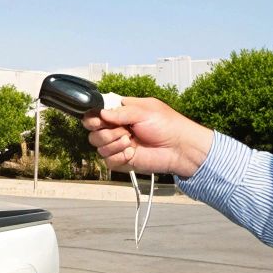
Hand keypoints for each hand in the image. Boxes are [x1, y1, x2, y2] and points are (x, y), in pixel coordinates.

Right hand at [82, 97, 214, 177]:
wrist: (180, 148)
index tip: (100, 120)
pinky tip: (132, 153)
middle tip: (123, 131)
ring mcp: (119, 145)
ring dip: (114, 144)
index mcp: (122, 112)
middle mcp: (118, 128)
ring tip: (131, 141)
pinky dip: (118, 156)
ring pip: (99, 146)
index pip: (96, 114)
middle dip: (106, 132)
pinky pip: (108, 160)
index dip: (94, 117)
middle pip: (93, 132)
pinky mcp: (122, 160)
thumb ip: (120, 112)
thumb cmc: (168, 125)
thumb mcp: (144, 111)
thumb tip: (101, 113)